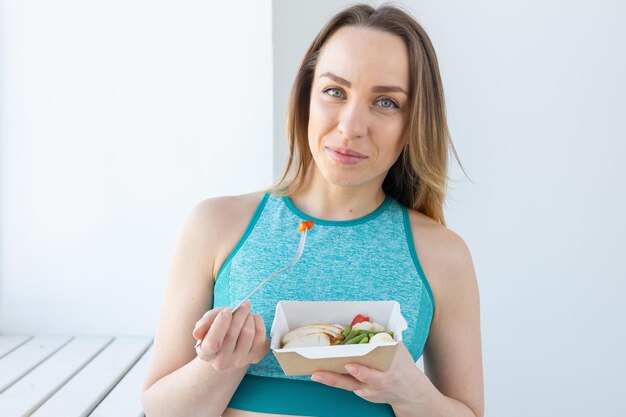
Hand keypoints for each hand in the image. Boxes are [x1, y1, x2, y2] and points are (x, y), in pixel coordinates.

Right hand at [192, 301, 268, 370]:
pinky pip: (261, 336)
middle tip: (243, 304)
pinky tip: (253, 321)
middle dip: (239, 314)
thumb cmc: (217, 330)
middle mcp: (222, 362)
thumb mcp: (208, 323)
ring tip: (247, 313)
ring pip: (248, 333)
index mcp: (206, 353)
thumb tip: (197, 332)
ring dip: (249, 317)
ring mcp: (239, 361)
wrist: (231, 345)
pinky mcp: (255, 357)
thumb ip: (204, 324)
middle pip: (232, 334)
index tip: (227, 311)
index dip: (220, 324)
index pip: (212, 342)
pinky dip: (259, 323)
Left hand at [310, 342, 426, 406]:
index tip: (350, 366)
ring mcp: (368, 392)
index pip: (373, 375)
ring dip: (330, 380)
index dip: (361, 372)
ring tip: (315, 374)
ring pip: (347, 386)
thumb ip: (387, 339)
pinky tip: (322, 373)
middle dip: (336, 379)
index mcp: (388, 375)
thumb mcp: (400, 351)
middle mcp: (375, 386)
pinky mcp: (362, 394)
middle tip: (320, 373)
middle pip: (354, 383)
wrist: (410, 392)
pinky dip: (335, 380)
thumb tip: (370, 323)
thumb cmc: (403, 367)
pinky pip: (347, 385)